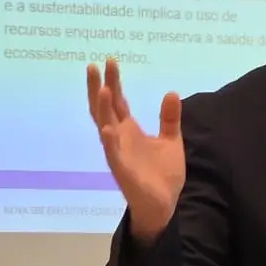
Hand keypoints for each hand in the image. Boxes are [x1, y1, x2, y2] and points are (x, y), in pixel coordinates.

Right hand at [86, 58, 184, 241]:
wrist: (164, 204)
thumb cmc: (163, 174)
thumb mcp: (171, 141)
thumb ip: (169, 119)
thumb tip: (171, 92)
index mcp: (129, 130)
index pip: (118, 101)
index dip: (113, 82)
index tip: (109, 61)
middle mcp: (119, 138)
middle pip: (104, 108)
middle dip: (99, 87)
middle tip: (94, 65)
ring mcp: (118, 153)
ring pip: (104, 127)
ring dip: (101, 109)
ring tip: (100, 89)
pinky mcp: (122, 170)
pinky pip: (113, 154)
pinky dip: (110, 141)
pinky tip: (107, 128)